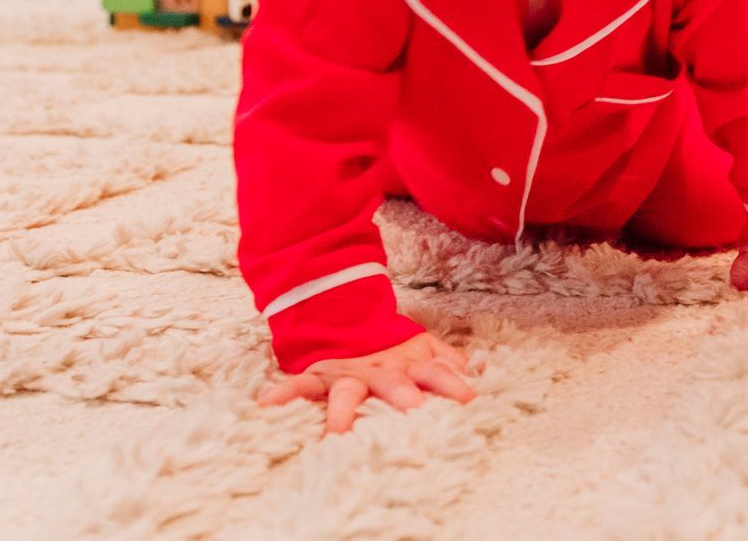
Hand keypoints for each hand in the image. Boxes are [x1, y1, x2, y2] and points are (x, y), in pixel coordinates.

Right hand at [258, 331, 474, 433]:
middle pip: (393, 382)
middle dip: (402, 395)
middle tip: (413, 409)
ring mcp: (347, 374)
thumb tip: (479, 371)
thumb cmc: (392, 348)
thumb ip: (448, 361)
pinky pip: (298, 386)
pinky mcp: (318, 377)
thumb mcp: (423, 348)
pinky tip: (268, 405)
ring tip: (339, 431)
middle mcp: (379, 371)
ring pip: (346, 392)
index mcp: (408, 364)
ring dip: (345, 411)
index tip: (468, 399)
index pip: (434, 371)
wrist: (347, 317)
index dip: (451, 383)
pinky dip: (283, 395)